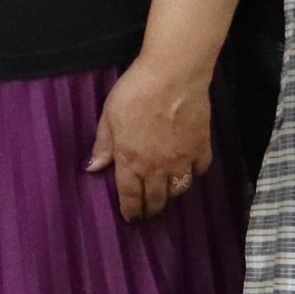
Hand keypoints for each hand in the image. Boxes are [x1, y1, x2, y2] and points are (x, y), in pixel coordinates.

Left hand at [86, 58, 213, 223]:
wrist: (173, 75)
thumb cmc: (136, 91)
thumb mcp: (109, 115)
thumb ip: (103, 145)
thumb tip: (93, 168)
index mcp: (130, 160)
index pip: (130, 196)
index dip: (130, 210)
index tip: (131, 218)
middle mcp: (156, 167)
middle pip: (156, 199)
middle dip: (151, 209)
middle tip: (149, 212)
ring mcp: (182, 159)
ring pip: (179, 189)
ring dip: (172, 193)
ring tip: (168, 191)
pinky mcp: (201, 147)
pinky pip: (200, 169)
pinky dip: (195, 172)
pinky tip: (191, 169)